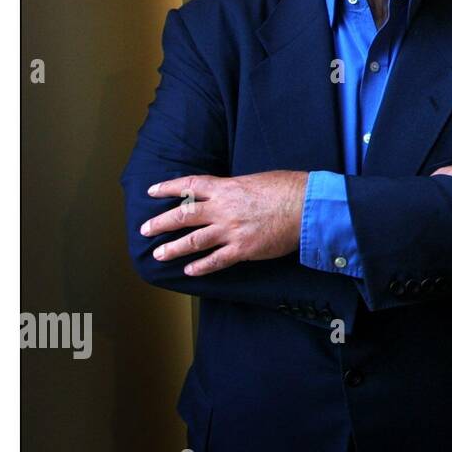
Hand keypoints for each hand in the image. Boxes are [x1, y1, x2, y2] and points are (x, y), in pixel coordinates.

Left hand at [140, 171, 308, 275]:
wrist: (307, 206)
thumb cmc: (288, 188)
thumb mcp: (257, 179)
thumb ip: (238, 188)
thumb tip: (231, 193)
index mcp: (226, 187)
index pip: (189, 186)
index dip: (168, 188)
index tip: (152, 191)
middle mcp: (222, 209)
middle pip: (182, 215)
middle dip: (160, 223)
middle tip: (145, 229)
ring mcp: (230, 230)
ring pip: (193, 241)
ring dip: (173, 248)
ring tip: (158, 254)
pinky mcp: (242, 250)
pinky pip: (216, 261)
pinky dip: (201, 267)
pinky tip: (189, 271)